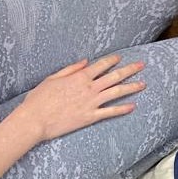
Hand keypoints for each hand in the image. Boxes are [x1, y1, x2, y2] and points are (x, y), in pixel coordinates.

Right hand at [18, 54, 146, 141]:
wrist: (34, 120)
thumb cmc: (39, 99)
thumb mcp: (52, 78)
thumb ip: (71, 69)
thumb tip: (86, 61)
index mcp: (79, 77)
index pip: (101, 65)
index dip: (112, 60)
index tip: (120, 58)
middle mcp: (89, 88)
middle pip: (114, 76)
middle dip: (129, 69)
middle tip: (141, 65)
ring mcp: (91, 103)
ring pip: (117, 92)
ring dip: (131, 87)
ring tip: (143, 84)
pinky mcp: (90, 117)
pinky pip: (110, 112)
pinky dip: (122, 109)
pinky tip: (132, 106)